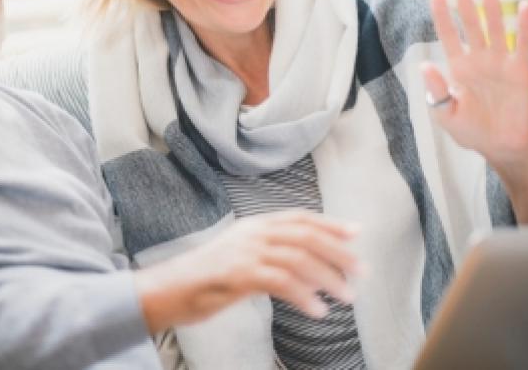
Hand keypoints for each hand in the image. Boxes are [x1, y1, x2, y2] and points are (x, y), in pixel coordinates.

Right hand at [134, 211, 359, 332]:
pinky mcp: (239, 275)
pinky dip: (305, 296)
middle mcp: (253, 233)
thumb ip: (268, 252)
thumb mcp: (239, 256)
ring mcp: (246, 252)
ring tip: (347, 297)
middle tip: (361, 272)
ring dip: (328, 279)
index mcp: (254, 225)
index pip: (300, 218)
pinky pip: (282, 282)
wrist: (166, 290)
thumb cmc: (204, 278)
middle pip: (306, 236)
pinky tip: (318, 310)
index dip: (330, 224)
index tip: (356, 233)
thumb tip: (304, 261)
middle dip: (338, 253)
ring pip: (299, 259)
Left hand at [423, 0, 527, 169]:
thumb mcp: (447, 116)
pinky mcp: (521, 69)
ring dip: (492, 8)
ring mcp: (500, 62)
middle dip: (465, 2)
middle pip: (471, 24)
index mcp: (458, 67)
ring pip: (495, 28)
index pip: (447, 33)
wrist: (501, 145)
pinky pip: (523, 43)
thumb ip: (437, 92)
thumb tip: (424, 65)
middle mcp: (479, 59)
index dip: (441, 13)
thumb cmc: (471, 131)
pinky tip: (523, 6)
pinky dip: (523, 25)